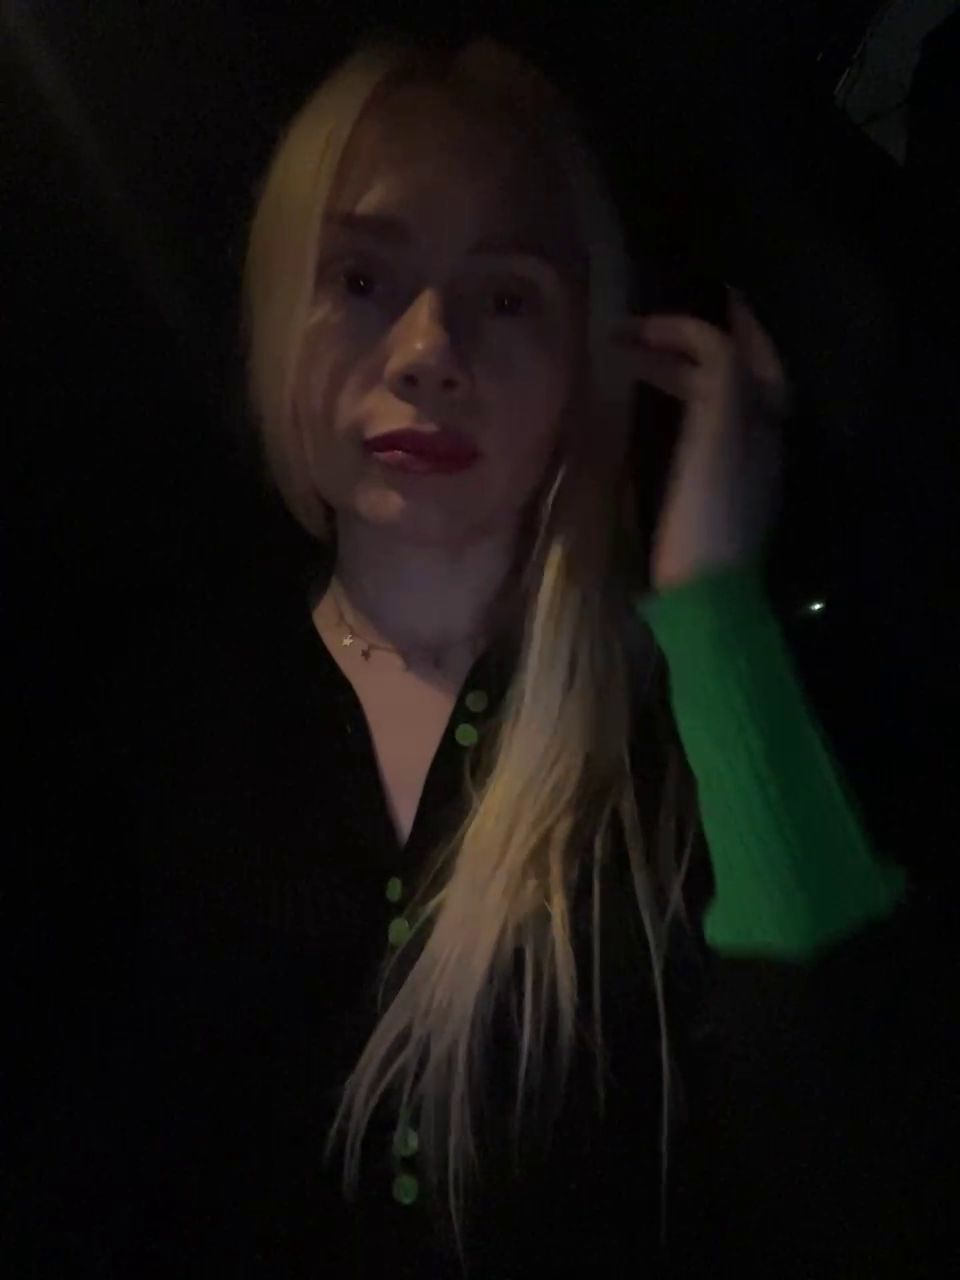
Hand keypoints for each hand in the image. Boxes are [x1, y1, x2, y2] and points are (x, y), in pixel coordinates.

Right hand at [609, 286, 792, 590]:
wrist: (705, 592)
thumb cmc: (710, 512)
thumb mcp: (720, 430)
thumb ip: (721, 371)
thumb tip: (705, 331)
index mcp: (765, 415)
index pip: (744, 346)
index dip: (712, 317)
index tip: (667, 302)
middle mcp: (758, 432)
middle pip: (728, 369)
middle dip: (684, 342)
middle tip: (633, 329)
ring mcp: (736, 462)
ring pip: (709, 397)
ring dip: (672, 371)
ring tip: (624, 361)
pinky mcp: (711, 488)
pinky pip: (695, 427)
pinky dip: (670, 404)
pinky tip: (640, 408)